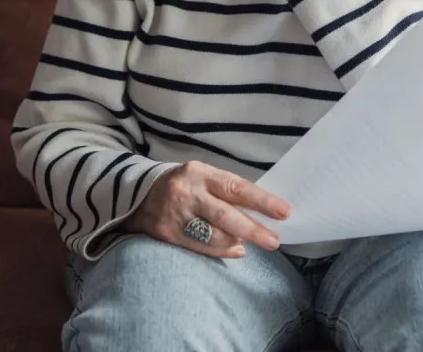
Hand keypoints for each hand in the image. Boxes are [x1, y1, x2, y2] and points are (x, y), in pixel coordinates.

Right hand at [122, 161, 291, 257]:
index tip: (284, 212)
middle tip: (274, 241)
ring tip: (249, 243)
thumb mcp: (203, 177)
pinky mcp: (168, 234)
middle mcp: (188, 193)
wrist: (137, 193)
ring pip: (214, 235)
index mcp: (201, 173)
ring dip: (237, 241)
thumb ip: (228, 191)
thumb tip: (259, 213)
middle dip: (254, 230)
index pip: (237, 187)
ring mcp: (176, 215)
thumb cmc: (183, 184)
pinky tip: (234, 250)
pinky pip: (200, 247)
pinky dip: (221, 250)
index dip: (262, 201)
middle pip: (226, 215)